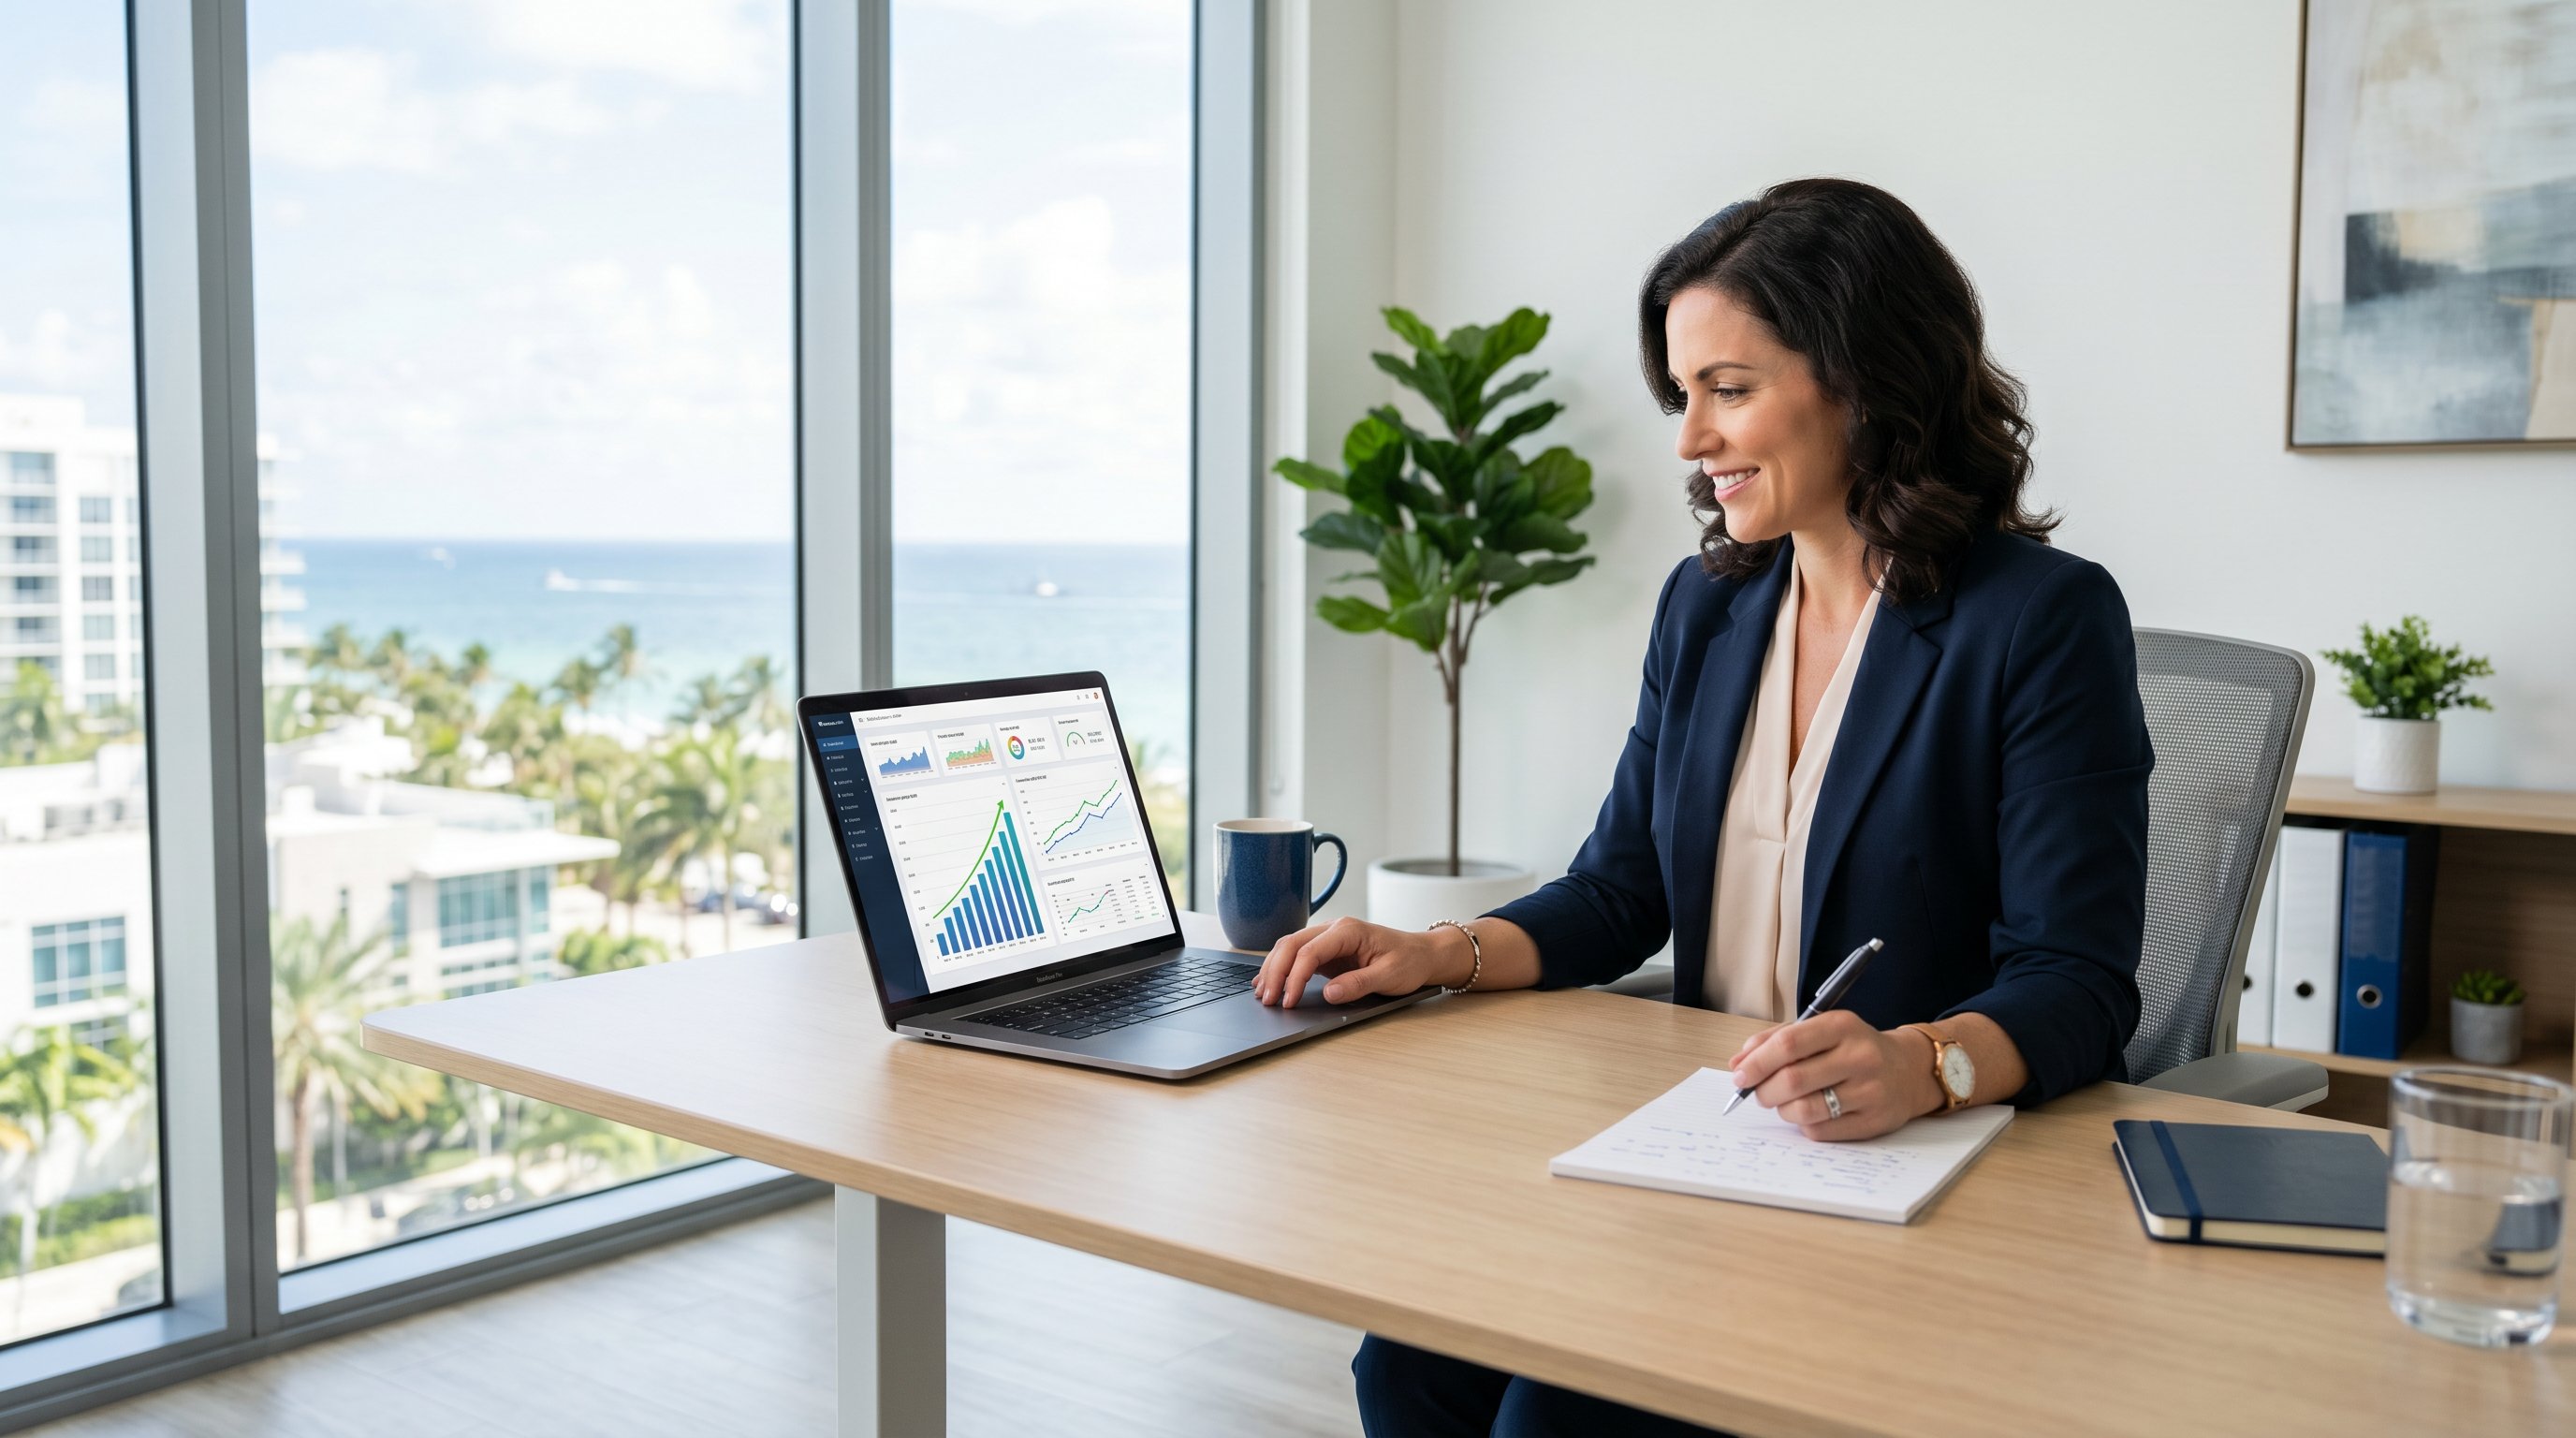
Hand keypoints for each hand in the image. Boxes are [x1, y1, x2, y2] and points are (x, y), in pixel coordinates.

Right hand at [1251, 917, 1471, 1007]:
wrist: (1422, 954)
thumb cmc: (1409, 961)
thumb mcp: (1390, 975)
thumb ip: (1358, 983)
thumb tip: (1330, 993)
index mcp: (1348, 931)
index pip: (1310, 951)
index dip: (1295, 976)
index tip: (1288, 1000)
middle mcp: (1334, 929)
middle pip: (1292, 945)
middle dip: (1275, 972)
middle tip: (1267, 999)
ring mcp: (1329, 939)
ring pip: (1290, 947)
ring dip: (1273, 968)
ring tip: (1262, 993)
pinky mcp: (1327, 952)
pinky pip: (1298, 955)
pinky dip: (1282, 968)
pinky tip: (1270, 982)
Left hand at [1726, 1012, 1941, 1140]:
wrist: (1908, 1070)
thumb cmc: (1851, 1049)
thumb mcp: (1819, 1031)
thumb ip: (1775, 1041)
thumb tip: (1738, 1064)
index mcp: (1842, 1026)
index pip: (1789, 1043)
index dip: (1757, 1062)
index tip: (1739, 1075)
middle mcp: (1860, 1056)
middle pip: (1793, 1079)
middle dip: (1764, 1090)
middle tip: (1757, 1093)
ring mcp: (1870, 1091)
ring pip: (1804, 1109)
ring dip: (1782, 1109)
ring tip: (1783, 1102)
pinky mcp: (1874, 1121)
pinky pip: (1821, 1131)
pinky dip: (1803, 1124)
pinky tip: (1808, 1113)